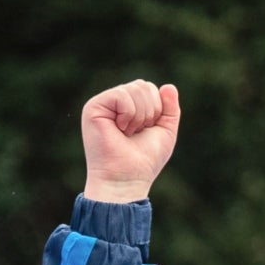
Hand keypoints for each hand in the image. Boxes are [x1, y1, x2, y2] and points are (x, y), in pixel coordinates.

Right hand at [80, 80, 182, 203]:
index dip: (157, 109)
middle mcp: (113, 103)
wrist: (127, 179)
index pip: (149, 88)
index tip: (145, 131)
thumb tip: (169, 86)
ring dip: (140, 116)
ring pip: (134, 89)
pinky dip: (129, 114)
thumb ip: (170, 108)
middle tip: (136, 133)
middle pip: (143, 85)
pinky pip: (121, 95)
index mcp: (128, 106)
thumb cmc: (144, 160)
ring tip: (127, 133)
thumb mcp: (165, 131)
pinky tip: (120, 129)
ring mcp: (102, 104)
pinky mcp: (93, 107)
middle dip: (150, 111)